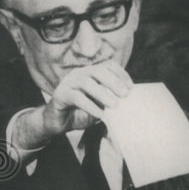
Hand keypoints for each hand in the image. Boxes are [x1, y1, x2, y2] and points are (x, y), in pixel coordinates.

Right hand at [13, 61, 132, 152]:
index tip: (131, 87)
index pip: (107, 66)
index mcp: (90, 74)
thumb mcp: (99, 106)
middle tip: (125, 95)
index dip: (120, 74)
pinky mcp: (60, 95)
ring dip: (102, 93)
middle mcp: (79, 74)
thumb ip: (109, 101)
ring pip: (86, 82)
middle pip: (97, 70)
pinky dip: (90, 105)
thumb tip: (125, 102)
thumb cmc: (80, 113)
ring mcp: (68, 83)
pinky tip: (100, 114)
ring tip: (114, 105)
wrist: (58, 123)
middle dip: (113, 82)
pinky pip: (76, 97)